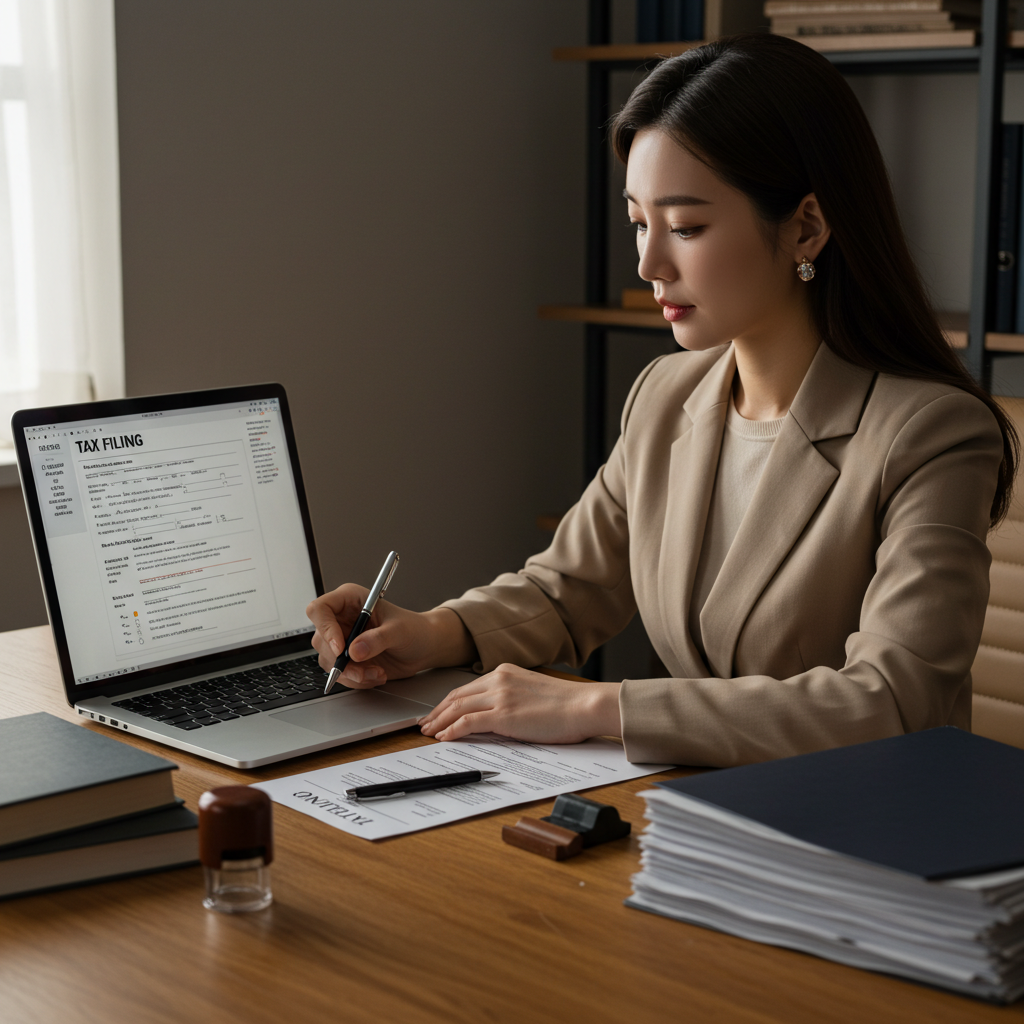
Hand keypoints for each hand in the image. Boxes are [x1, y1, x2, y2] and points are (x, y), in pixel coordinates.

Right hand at [306, 585, 474, 686]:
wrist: (424, 647)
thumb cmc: (414, 629)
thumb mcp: (400, 630)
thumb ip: (378, 639)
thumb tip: (355, 651)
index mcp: (350, 600)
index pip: (320, 609)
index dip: (325, 628)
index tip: (340, 648)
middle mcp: (341, 619)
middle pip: (320, 640)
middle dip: (341, 660)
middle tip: (362, 668)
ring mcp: (342, 640)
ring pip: (328, 661)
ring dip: (352, 673)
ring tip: (377, 672)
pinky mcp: (346, 660)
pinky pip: (340, 675)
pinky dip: (357, 680)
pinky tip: (376, 674)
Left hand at [417, 663, 621, 743]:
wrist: (584, 705)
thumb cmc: (567, 705)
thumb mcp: (532, 693)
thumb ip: (511, 697)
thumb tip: (495, 715)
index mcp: (505, 672)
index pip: (467, 687)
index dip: (448, 702)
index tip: (438, 712)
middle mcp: (499, 680)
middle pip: (456, 696)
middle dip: (437, 711)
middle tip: (424, 724)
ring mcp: (500, 696)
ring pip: (457, 708)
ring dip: (439, 722)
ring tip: (428, 733)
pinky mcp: (504, 714)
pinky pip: (468, 722)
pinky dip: (452, 731)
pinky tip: (444, 738)